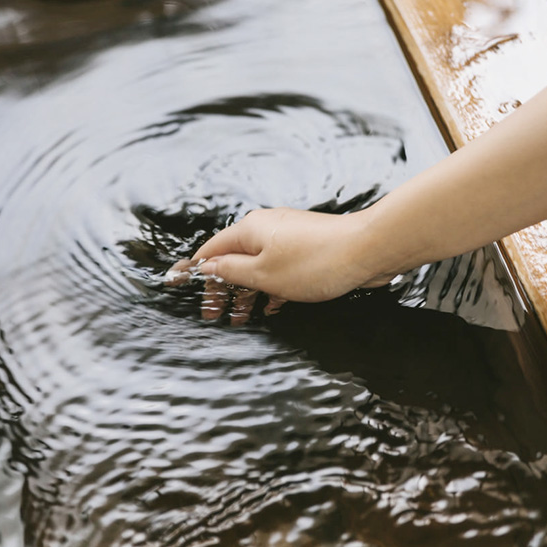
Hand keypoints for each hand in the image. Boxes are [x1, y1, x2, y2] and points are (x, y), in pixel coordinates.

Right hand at [165, 207, 394, 323]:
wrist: (367, 250)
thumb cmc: (317, 261)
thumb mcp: (264, 274)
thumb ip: (231, 271)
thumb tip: (209, 267)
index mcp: (249, 230)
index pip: (210, 250)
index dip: (195, 270)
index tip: (180, 284)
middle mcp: (266, 228)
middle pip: (233, 259)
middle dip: (222, 288)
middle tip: (213, 313)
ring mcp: (288, 237)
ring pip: (257, 266)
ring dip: (247, 292)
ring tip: (239, 318)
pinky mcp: (307, 248)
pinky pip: (279, 268)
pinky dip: (270, 287)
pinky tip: (271, 306)